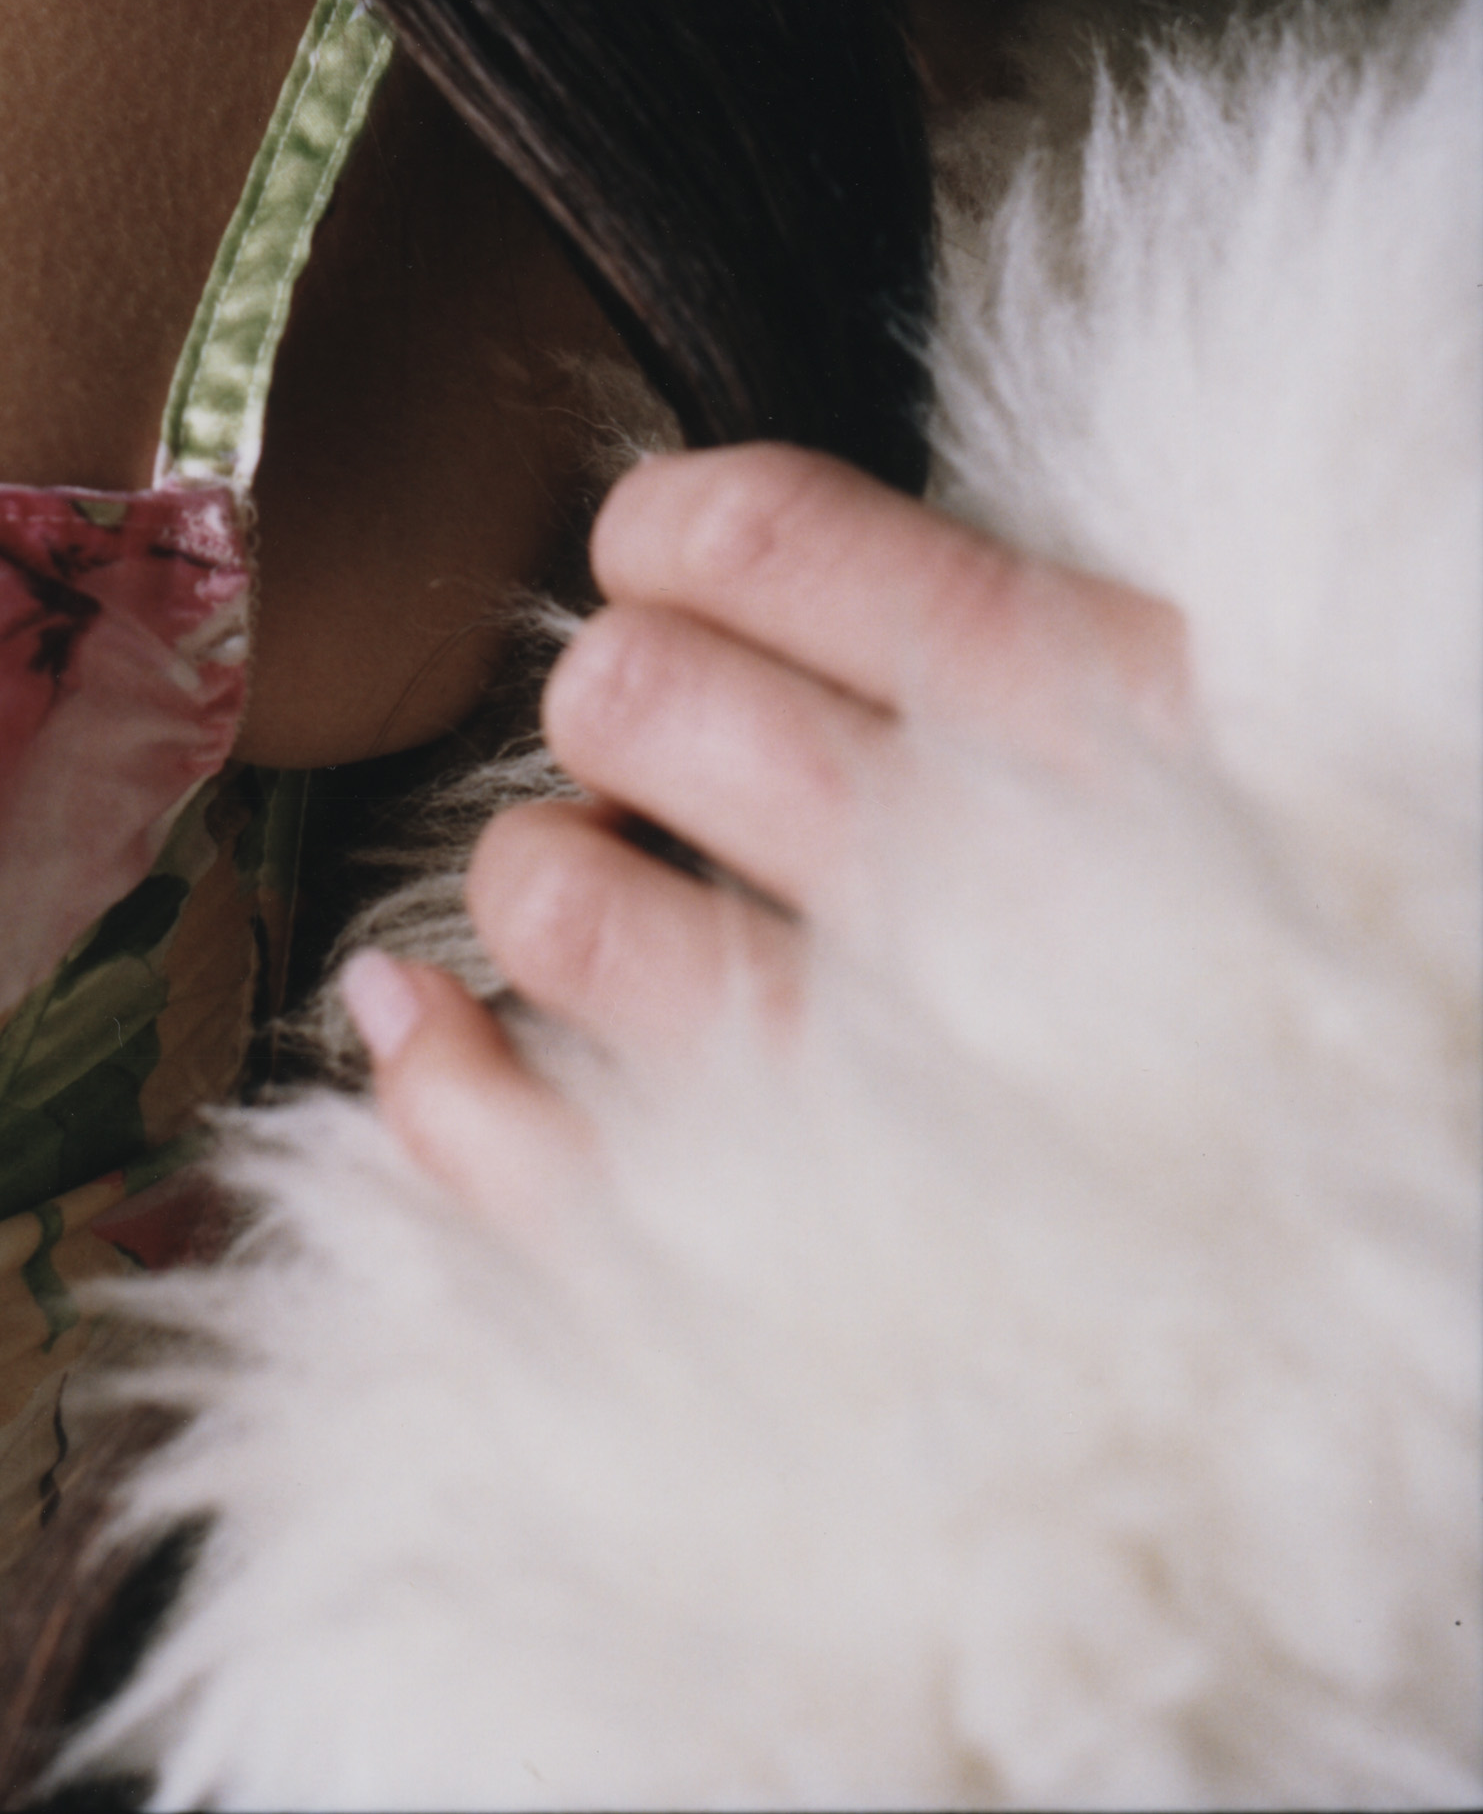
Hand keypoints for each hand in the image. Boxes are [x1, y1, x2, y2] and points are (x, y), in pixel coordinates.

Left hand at [338, 440, 1188, 1214]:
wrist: (1383, 1266)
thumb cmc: (1213, 935)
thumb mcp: (1154, 723)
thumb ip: (948, 623)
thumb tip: (635, 553)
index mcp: (1103, 720)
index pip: (754, 531)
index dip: (660, 537)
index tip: (676, 579)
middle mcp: (1003, 899)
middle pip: (629, 700)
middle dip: (616, 716)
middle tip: (685, 776)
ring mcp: (899, 1105)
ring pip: (561, 906)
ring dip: (547, 884)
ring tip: (629, 906)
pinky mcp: (799, 1281)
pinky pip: (525, 1156)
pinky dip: (434, 1080)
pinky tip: (430, 1028)